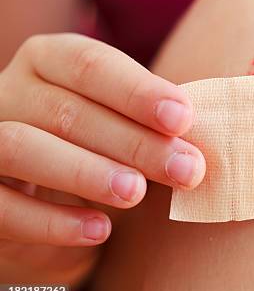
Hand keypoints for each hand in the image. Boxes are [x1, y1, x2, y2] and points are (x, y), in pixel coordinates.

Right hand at [0, 34, 204, 282]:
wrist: (43, 193)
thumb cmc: (98, 144)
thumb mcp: (124, 123)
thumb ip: (153, 124)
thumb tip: (198, 144)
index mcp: (49, 60)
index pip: (90, 63)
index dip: (138, 90)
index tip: (183, 118)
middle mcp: (11, 90)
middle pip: (67, 110)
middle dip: (133, 141)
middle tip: (185, 168)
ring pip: (22, 146)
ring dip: (86, 172)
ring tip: (137, 193)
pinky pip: (2, 206)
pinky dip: (51, 221)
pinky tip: (100, 230)